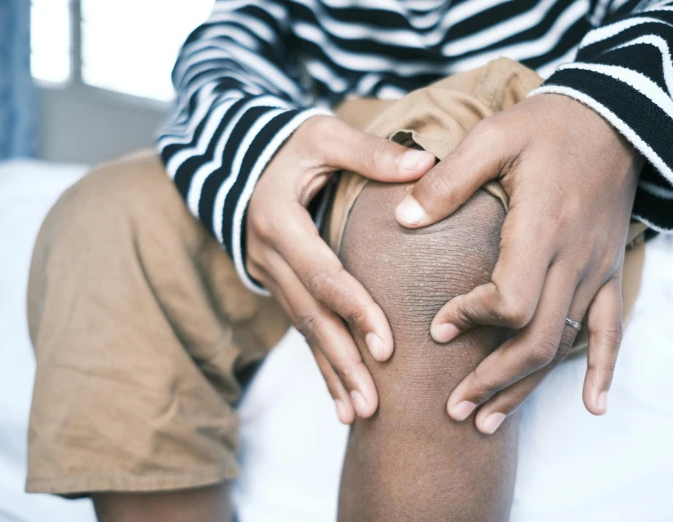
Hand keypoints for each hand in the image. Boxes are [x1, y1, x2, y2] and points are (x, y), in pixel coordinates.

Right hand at [247, 115, 435, 423]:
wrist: (247, 162)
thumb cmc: (292, 146)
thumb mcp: (324, 136)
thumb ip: (370, 152)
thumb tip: (425, 167)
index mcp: (279, 222)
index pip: (322, 275)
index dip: (355, 311)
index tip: (387, 346)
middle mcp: (268, 257)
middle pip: (310, 317)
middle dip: (343, 361)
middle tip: (374, 403)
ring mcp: (270, 276)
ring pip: (303, 332)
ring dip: (332, 374)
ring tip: (360, 414)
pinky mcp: (280, 286)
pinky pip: (301, 329)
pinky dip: (321, 365)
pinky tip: (339, 399)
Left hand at [394, 94, 642, 433]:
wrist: (614, 117)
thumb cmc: (546, 127)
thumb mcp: (492, 137)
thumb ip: (447, 181)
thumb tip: (402, 220)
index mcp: (540, 229)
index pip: (509, 300)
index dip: (471, 320)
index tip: (437, 327)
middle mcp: (571, 260)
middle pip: (535, 340)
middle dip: (491, 380)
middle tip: (451, 409)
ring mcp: (594, 271)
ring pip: (563, 346)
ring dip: (525, 387)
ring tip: (486, 421)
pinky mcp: (608, 272)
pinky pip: (609, 329)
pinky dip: (602, 370)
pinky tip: (593, 406)